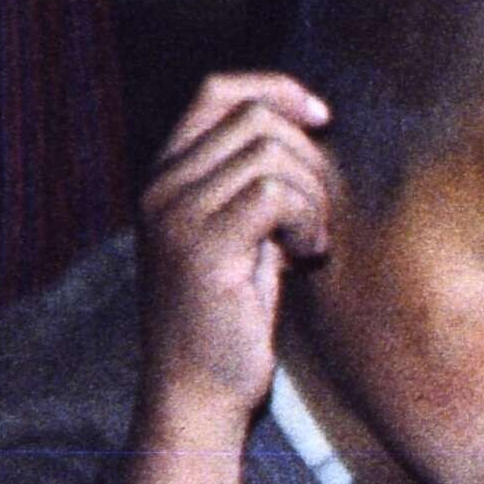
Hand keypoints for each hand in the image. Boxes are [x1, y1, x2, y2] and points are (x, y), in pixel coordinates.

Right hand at [132, 70, 339, 483]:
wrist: (197, 394)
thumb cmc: (230, 321)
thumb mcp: (242, 236)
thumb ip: (255, 183)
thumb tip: (310, 128)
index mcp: (165, 177)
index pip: (217, 91)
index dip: (277, 90)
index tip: (322, 118)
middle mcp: (161, 187)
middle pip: (255, 119)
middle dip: (309, 160)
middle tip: (317, 218)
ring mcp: (176, 215)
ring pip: (270, 154)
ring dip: (312, 197)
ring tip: (309, 245)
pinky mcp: (202, 248)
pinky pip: (273, 193)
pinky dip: (306, 220)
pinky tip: (306, 257)